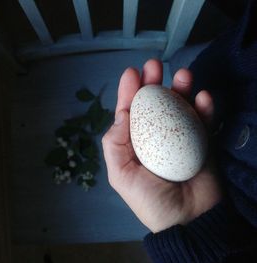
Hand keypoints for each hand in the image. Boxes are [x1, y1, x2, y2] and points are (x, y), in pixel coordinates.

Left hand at [102, 59, 221, 232]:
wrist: (186, 220)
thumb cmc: (149, 199)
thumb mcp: (121, 175)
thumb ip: (114, 144)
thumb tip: (121, 113)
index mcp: (134, 143)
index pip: (130, 113)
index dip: (129, 92)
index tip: (131, 73)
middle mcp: (155, 136)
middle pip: (154, 104)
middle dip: (154, 83)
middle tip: (155, 66)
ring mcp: (179, 138)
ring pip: (179, 106)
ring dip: (181, 88)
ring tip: (183, 76)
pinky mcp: (202, 141)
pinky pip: (203, 120)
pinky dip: (204, 107)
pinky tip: (203, 97)